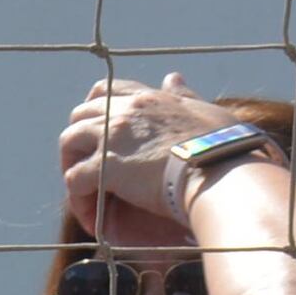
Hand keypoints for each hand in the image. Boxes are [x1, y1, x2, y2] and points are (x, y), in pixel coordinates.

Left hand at [59, 71, 235, 241]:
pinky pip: (75, 180)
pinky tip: (91, 217)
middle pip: (81, 114)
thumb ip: (184, 96)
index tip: (99, 130)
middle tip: (87, 164)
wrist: (224, 173)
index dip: (96, 109)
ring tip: (83, 190)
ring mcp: (113, 136)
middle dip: (79, 138)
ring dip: (70, 165)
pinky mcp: (106, 166)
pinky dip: (79, 199)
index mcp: (149, 98)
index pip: (108, 89)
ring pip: (69, 141)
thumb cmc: (227, 148)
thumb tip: (173, 77)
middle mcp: (126, 110)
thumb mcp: (204, 111)